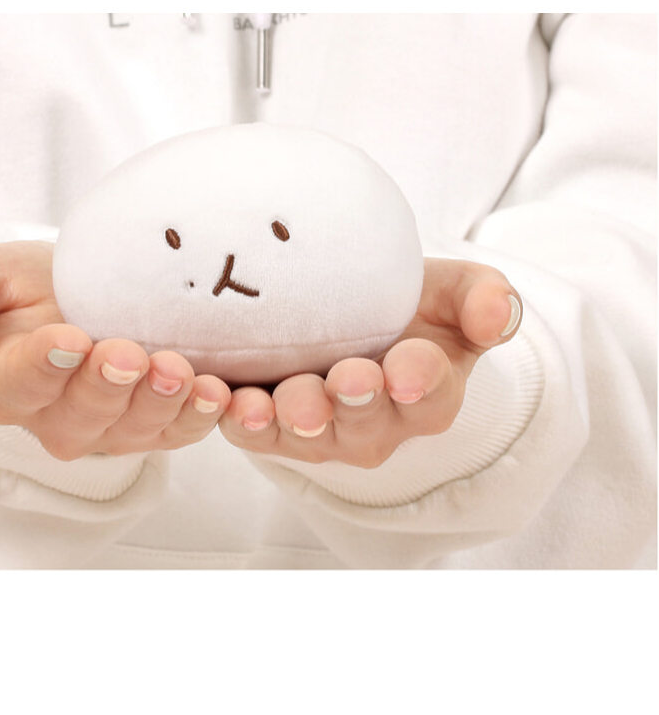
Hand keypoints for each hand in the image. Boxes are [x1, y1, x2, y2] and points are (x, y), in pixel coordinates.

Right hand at [0, 241, 230, 459]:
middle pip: (82, 414)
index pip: (21, 382)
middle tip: (132, 355)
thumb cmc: (30, 288)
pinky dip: (200, 418)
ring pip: (135, 428)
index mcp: (9, 383)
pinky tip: (218, 395)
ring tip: (179, 371)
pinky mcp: (156, 427)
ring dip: (160, 404)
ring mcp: (111, 427)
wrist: (82, 298)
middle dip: (108, 386)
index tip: (68, 339)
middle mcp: (57, 417)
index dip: (44, 364)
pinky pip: (179, 432)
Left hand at [218, 258, 521, 467]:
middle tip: (346, 379)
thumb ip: (481, 298)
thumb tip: (500, 311)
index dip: (420, 381)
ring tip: (278, 402)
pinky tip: (228, 402)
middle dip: (355, 403)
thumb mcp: (454, 292)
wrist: (354, 320)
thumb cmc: (411, 307)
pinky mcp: (274, 427)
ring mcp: (323, 431)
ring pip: (308, 436)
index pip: (431, 394)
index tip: (407, 367)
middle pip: (366, 424)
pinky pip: (256, 434)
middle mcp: (377, 424)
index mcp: (427, 394)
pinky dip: (242, 422)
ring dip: (292, 421)